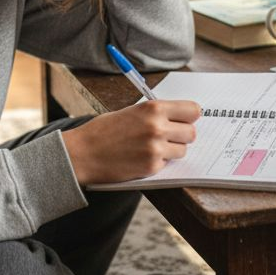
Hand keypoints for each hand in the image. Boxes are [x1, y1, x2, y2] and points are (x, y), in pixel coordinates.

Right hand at [61, 99, 200, 184]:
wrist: (82, 153)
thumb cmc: (104, 131)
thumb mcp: (132, 112)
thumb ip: (156, 114)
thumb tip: (180, 117)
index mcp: (153, 108)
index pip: (193, 110)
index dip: (189, 117)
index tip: (184, 121)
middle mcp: (158, 126)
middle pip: (191, 132)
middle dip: (182, 136)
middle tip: (168, 137)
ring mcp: (156, 148)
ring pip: (183, 150)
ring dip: (172, 151)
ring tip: (152, 148)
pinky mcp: (152, 167)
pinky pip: (168, 164)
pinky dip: (158, 163)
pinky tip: (141, 158)